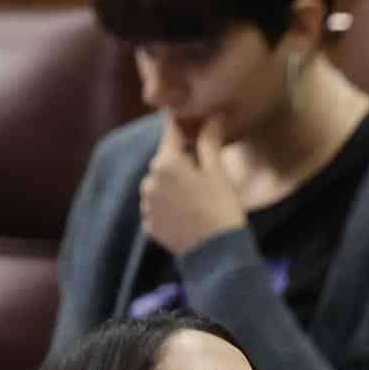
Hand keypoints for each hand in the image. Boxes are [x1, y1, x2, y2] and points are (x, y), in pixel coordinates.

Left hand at [140, 116, 246, 255]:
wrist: (217, 253)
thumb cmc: (221, 208)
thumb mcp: (218, 172)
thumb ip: (209, 141)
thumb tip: (212, 117)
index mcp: (165, 163)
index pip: (173, 135)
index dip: (186, 129)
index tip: (196, 125)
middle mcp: (149, 181)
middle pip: (166, 163)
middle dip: (183, 164)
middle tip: (207, 176)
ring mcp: (147, 205)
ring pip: (161, 186)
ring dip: (175, 187)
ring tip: (199, 200)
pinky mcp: (149, 225)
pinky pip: (159, 208)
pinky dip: (171, 208)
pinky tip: (190, 216)